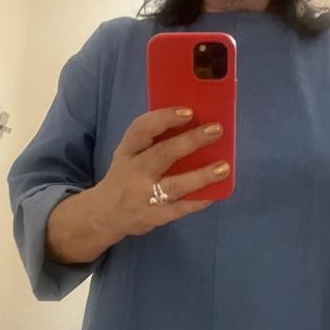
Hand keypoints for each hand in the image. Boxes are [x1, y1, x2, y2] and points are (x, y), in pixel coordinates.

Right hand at [93, 107, 227, 239]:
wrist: (105, 214)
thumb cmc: (126, 177)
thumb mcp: (128, 155)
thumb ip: (151, 143)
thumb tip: (193, 126)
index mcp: (127, 151)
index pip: (141, 129)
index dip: (164, 118)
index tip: (188, 112)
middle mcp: (134, 172)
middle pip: (163, 154)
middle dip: (191, 141)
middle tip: (216, 130)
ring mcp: (144, 196)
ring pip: (175, 185)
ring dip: (201, 176)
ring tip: (223, 167)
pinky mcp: (154, 216)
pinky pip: (180, 208)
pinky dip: (198, 201)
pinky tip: (215, 193)